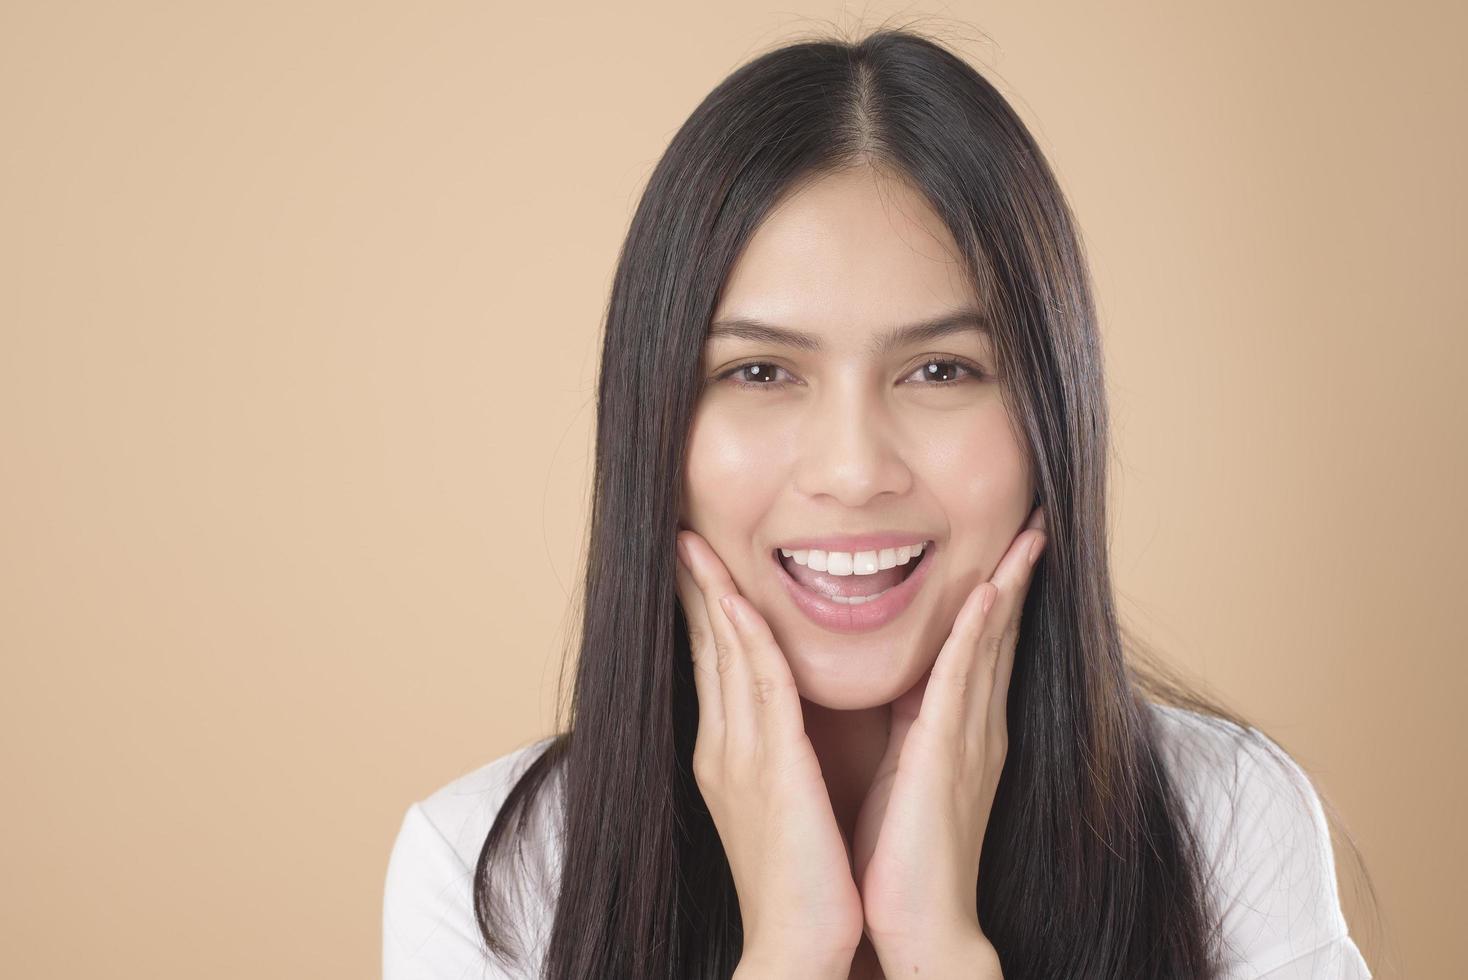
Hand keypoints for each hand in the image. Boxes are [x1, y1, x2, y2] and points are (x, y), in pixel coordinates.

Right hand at [675, 529, 863, 972]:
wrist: (802, 948)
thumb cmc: (806, 884)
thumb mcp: (785, 806)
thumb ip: (780, 758)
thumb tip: (790, 725)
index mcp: (730, 756)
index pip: (714, 666)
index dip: (704, 610)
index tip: (701, 565)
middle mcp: (724, 747)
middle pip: (705, 649)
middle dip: (694, 588)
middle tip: (682, 535)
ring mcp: (739, 755)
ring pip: (725, 654)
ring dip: (714, 591)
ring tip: (695, 542)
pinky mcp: (770, 765)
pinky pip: (756, 682)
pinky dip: (744, 633)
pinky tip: (735, 594)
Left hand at [849, 505, 1046, 972]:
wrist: (920, 930)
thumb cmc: (904, 859)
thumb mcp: (908, 776)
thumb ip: (913, 730)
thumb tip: (901, 689)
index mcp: (962, 733)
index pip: (982, 649)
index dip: (997, 594)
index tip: (1006, 544)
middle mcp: (977, 730)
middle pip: (1000, 636)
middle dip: (1016, 575)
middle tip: (1034, 519)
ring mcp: (969, 742)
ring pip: (989, 647)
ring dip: (1007, 587)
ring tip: (1026, 534)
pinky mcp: (948, 759)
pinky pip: (962, 684)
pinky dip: (978, 636)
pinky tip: (987, 594)